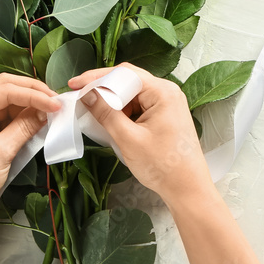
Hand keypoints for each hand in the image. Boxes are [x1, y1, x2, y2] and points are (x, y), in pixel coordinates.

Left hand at [0, 74, 60, 223]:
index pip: (5, 90)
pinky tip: (38, 122)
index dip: (33, 94)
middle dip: (31, 94)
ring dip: (29, 107)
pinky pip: (6, 121)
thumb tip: (46, 112)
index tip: (56, 104)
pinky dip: (22, 120)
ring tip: (51, 111)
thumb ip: (24, 128)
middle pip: (5, 90)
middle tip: (56, 101)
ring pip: (7, 105)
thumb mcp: (1, 152)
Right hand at [68, 63, 212, 206]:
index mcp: (162, 92)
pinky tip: (110, 123)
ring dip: (112, 102)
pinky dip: (122, 112)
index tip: (75, 84)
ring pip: (132, 95)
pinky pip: (138, 106)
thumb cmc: (163, 166)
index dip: (97, 77)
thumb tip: (87, 95)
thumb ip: (106, 114)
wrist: (187, 189)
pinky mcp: (164, 116)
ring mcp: (167, 104)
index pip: (124, 74)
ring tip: (94, 114)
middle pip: (128, 81)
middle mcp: (167, 93)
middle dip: (103, 89)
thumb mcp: (129, 139)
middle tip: (80, 96)